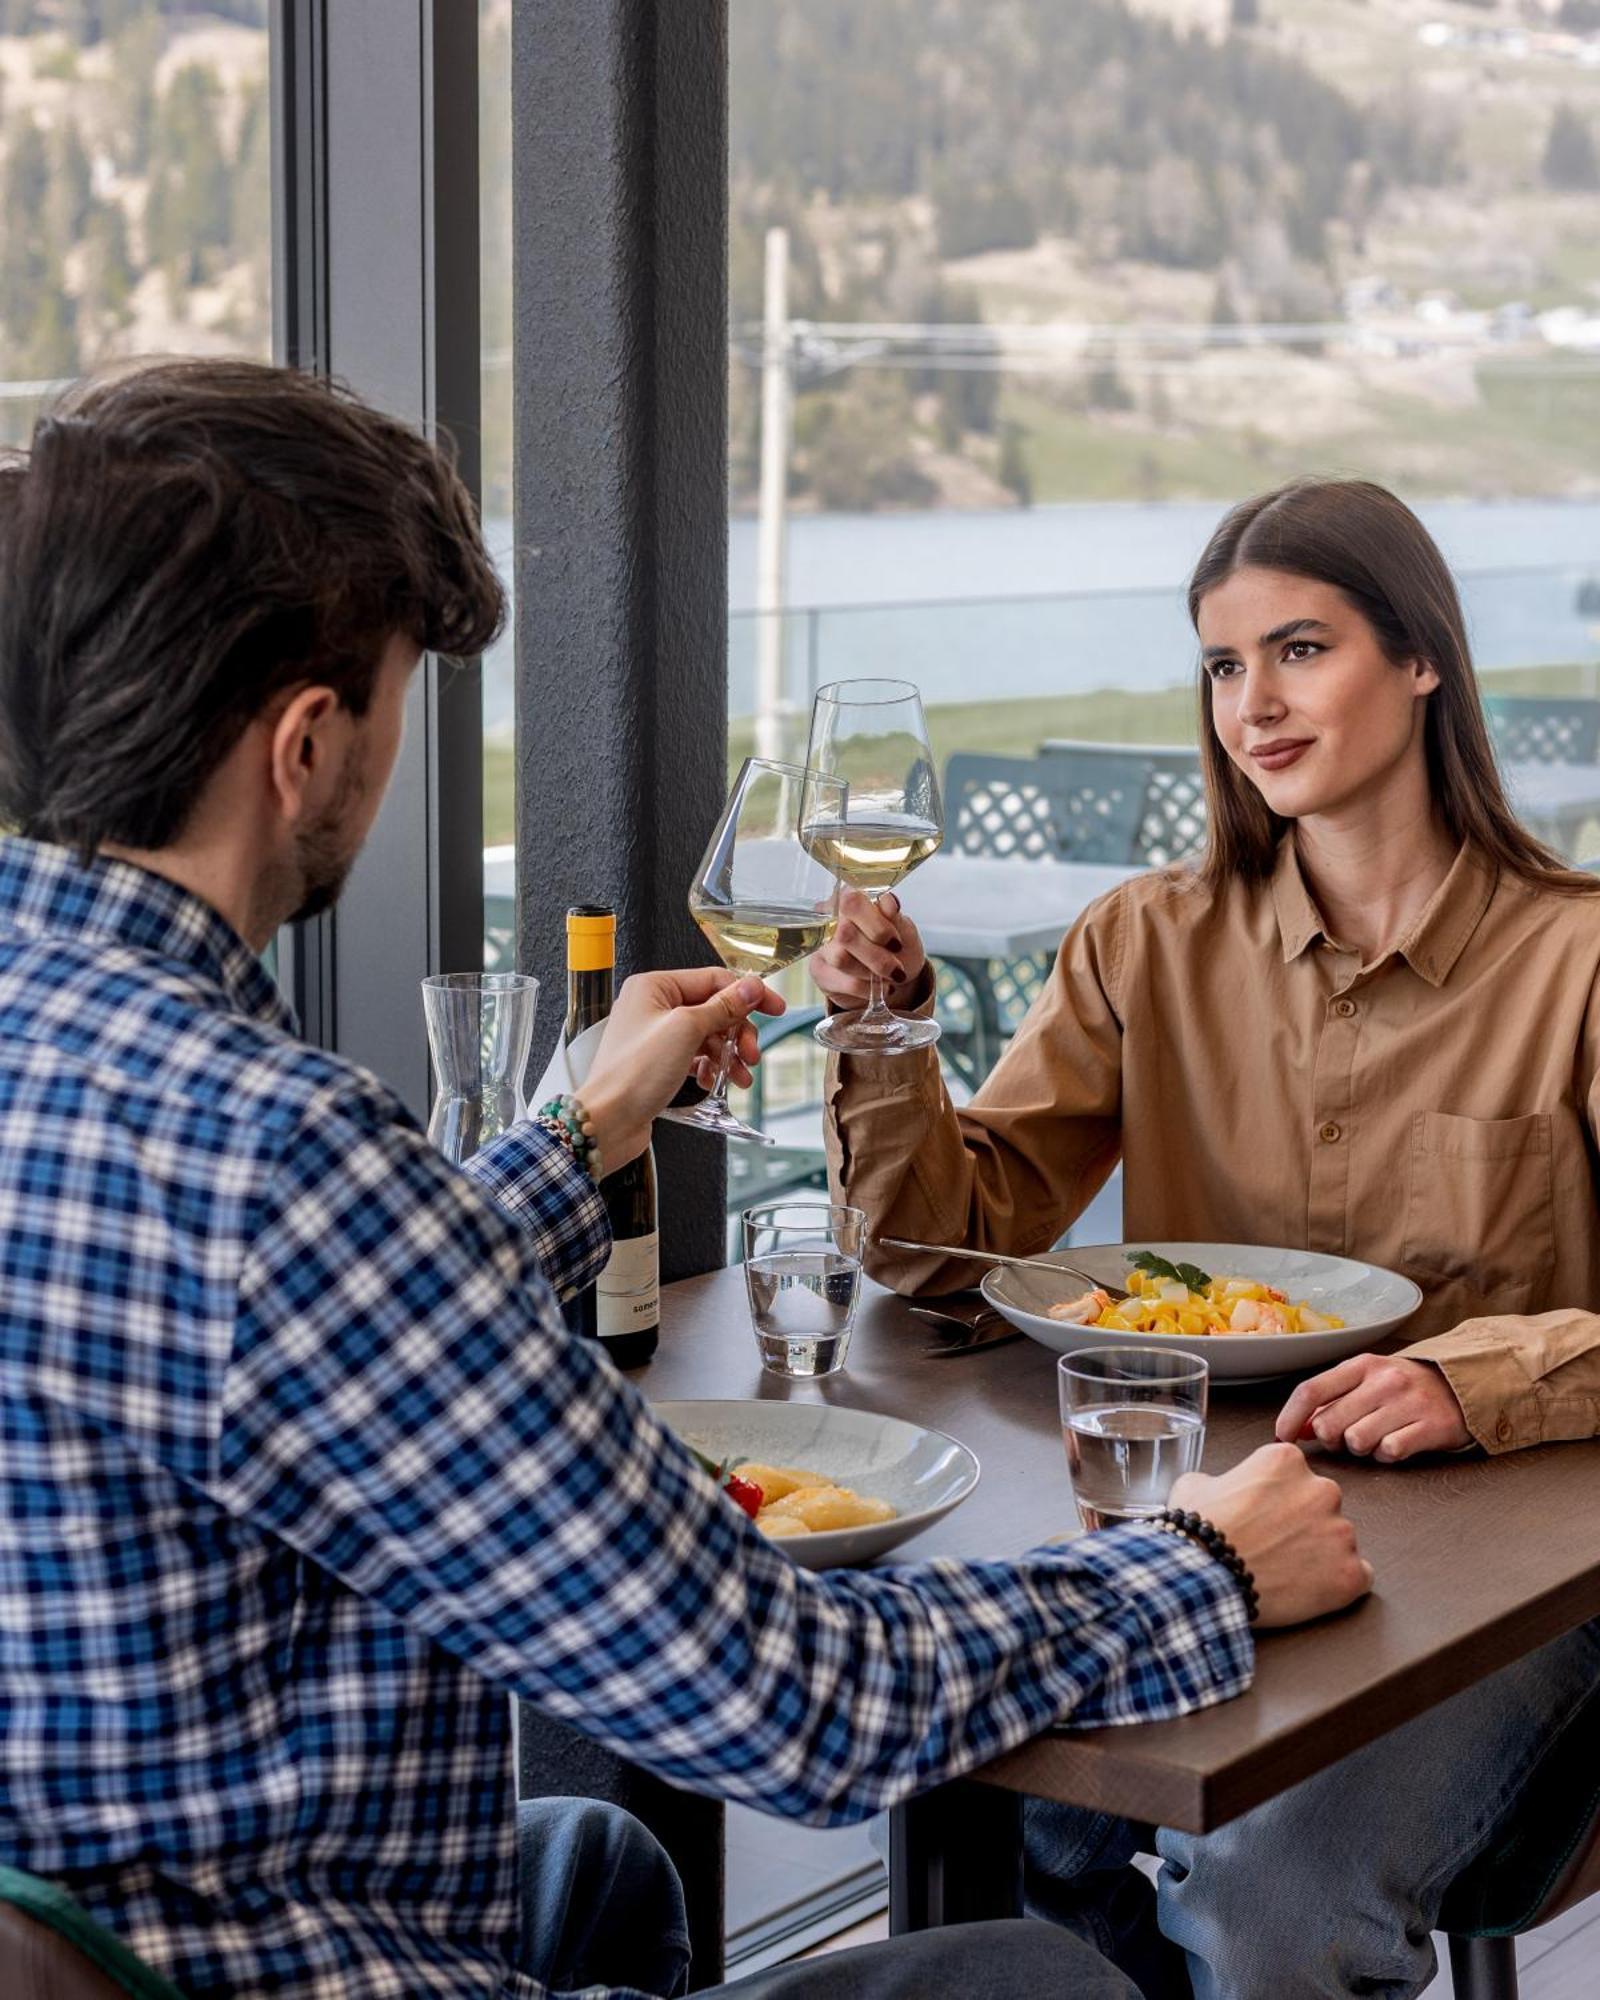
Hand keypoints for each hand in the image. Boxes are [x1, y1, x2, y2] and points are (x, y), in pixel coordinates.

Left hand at [578, 969, 783, 1168]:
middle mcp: (653, 1007)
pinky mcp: (659, 1061)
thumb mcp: (686, 1030)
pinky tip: (716, 1080)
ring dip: (728, 1055)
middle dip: (737, 1032)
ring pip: (708, 1035)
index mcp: (654, 987)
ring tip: (739, 1075)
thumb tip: (750, 987)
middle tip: (750, 1053)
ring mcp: (656, 1035)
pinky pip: (696, 1056)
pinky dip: (712, 1067)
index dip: (748, 994)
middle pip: (714, 1009)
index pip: (713, 979)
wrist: (608, 1120)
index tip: (774, 1008)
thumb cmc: (632, 1073)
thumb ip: (722, 1006)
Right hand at [809, 888, 926, 1009]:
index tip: (896, 942)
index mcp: (851, 899)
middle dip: (877, 956)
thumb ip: (894, 916)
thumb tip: (889, 903)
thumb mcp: (903, 929)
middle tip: (897, 967)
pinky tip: (880, 987)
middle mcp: (830, 918)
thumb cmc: (896, 945)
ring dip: (873, 972)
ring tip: (890, 976)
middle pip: (844, 934)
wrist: (894, 974)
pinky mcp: (820, 971)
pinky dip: (869, 989)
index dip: (876, 924)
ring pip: (841, 959)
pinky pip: (844, 982)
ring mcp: (822, 946)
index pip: (852, 902)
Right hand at [1170, 1442, 1370, 1628]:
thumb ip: (1223, 1480)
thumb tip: (1223, 1489)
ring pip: (1339, 1540)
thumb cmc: (1198, 1532)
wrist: (1203, 1579)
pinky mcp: (1350, 1573)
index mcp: (1286, 1461)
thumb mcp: (1196, 1485)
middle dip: (1302, 1522)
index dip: (1274, 1496)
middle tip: (1273, 1544)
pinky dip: (1338, 1583)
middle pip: (1321, 1503)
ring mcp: (1340, 1533)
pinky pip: (1358, 1575)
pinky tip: (1309, 1589)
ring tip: (1286, 1571)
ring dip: (1319, 1553)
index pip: (1293, 1474)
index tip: (1261, 1513)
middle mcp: (1322, 1489)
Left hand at [1275, 1353, 1470, 1462]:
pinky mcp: (1431, 1426)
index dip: (1290, 1417)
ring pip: (1356, 1441)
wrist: (1461, 1386)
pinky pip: (1389, 1452)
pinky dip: (1386, 1454)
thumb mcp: (1366, 1382)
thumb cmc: (1402, 1387)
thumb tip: (1298, 1428)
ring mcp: (1408, 1403)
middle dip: (1330, 1439)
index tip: (1282, 1437)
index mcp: (1361, 1365)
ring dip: (1360, 1448)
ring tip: (1374, 1438)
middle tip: (1345, 1437)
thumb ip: (1331, 1401)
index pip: (1311, 1390)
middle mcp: (1383, 1381)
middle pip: (1330, 1423)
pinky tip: (1395, 1444)